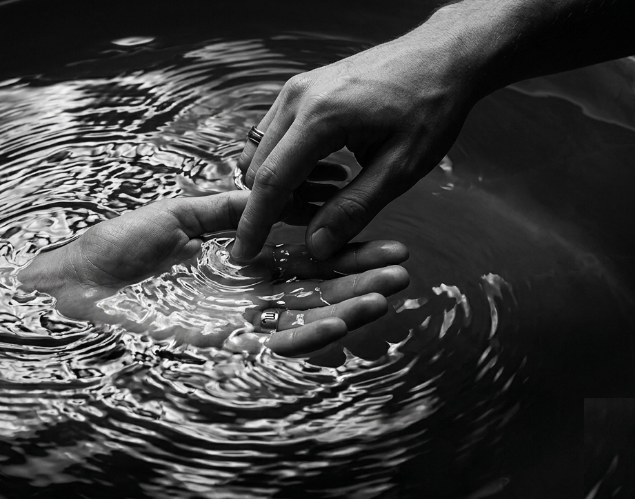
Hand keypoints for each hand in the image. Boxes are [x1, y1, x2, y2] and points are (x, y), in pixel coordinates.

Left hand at [18, 192, 409, 356]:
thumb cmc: (120, 247)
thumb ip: (231, 210)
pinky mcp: (222, 345)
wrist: (77, 283)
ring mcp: (237, 323)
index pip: (306, 259)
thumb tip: (270, 195)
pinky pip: (274, 343)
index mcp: (242, 266)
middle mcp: (248, 297)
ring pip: (305, 320)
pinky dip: (310, 334)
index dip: (344, 251)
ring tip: (389, 294)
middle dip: (359, 281)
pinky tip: (344, 321)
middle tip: (403, 270)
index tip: (384, 239)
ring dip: (348, 308)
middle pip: (316, 291)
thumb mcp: (183, 215)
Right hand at [231, 24, 478, 262]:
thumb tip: (316, 246)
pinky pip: (273, 136)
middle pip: (258, 169)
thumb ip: (355, 208)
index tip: (242, 254)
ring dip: (281, 186)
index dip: (254, 223)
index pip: (270, 181)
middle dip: (275, 206)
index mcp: (321, 117)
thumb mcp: (402, 167)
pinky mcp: (300, 90)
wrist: (444, 56)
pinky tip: (327, 173)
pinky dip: (287, 164)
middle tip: (317, 222)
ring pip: (260, 153)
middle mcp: (297, 98)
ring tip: (329, 197)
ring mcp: (295, 90)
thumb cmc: (432, 107)